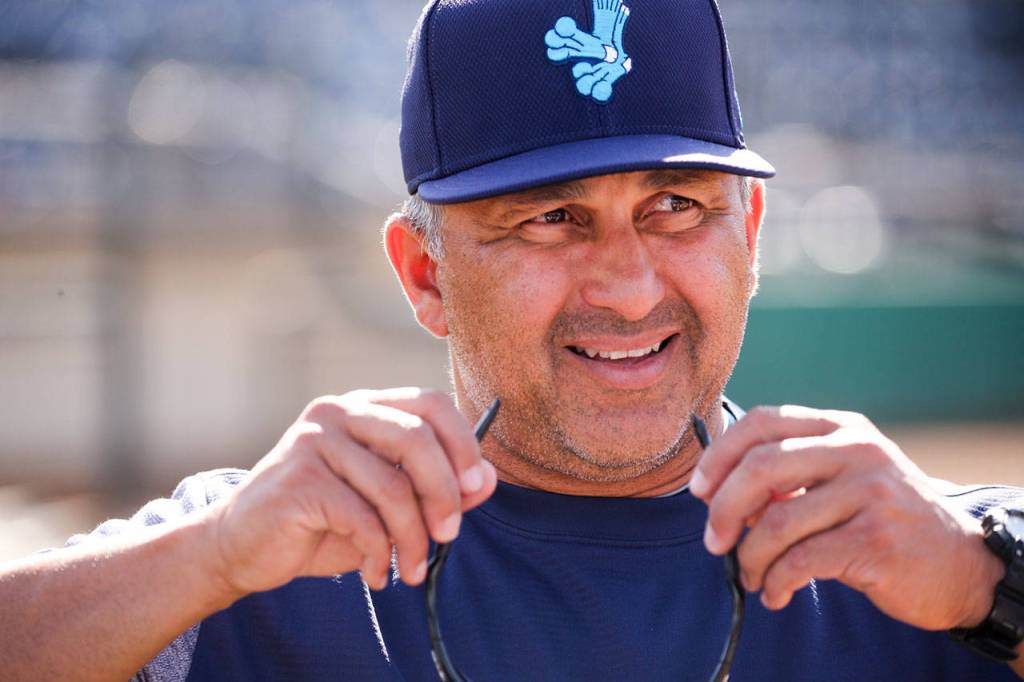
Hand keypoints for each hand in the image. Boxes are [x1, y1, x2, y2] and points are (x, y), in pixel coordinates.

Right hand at [200, 388, 496, 598]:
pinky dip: (380, 554)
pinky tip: (377, 574)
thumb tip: (489, 479)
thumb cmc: (320, 522)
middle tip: (449, 535)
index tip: (476, 488)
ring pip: (392, 487)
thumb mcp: (387, 505)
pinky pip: (362, 518)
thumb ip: (436, 488)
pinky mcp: (298, 479)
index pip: (429, 403)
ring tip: (411, 569)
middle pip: (416, 437)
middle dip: (444, 493)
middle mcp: (338, 411)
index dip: (462, 443)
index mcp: (365, 407)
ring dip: (413, 538)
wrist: (240, 546)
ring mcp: (314, 440)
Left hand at [689, 405, 1004, 630]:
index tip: (699, 490)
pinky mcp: (876, 541)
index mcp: (841, 427)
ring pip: (777, 522)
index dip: (719, 455)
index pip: (763, 422)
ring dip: (750, 557)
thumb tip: (718, 493)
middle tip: (712, 541)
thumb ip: (790, 475)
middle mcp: (858, 450)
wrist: (960, 564)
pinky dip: (776, 581)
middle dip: (722, 509)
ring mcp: (871, 493)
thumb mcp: (843, 478)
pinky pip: (801, 561)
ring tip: (752, 575)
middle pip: (761, 467)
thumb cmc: (883, 519)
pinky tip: (776, 593)